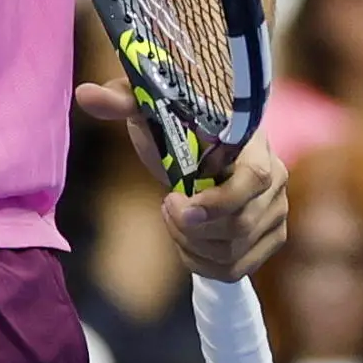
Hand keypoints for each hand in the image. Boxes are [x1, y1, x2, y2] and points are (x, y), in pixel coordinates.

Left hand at [77, 85, 286, 279]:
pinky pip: (235, 269)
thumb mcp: (149, 110)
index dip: (216, 201)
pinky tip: (187, 241)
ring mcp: (277, 211)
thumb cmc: (174, 126)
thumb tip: (85, 93)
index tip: (170, 201)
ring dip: (192, 244)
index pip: (254, 179)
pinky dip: (202, 263)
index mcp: (254, 142)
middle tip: (166, 205)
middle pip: (238, 224)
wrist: (198, 151)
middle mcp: (276, 177)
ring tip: (175, 219)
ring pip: (233, 252)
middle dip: (190, 227)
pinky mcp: (272, 238)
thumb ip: (123, 100)